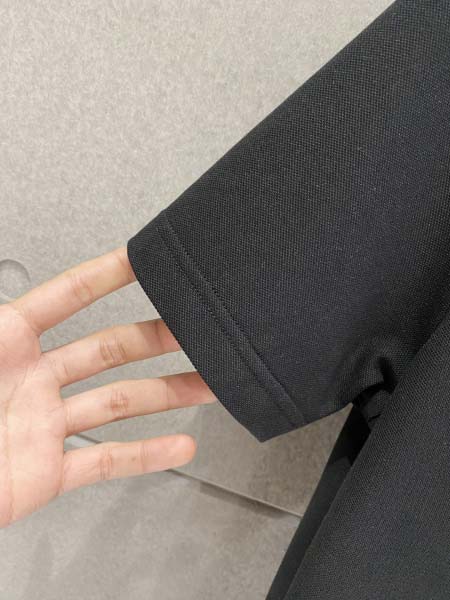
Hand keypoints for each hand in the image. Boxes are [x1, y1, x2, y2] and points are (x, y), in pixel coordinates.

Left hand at [0, 246, 215, 527]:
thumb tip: (2, 271)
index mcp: (6, 342)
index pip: (68, 296)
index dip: (108, 275)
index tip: (143, 260)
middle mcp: (33, 380)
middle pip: (109, 349)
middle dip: (155, 336)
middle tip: (192, 327)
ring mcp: (45, 425)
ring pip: (119, 402)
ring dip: (167, 393)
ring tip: (206, 382)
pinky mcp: (48, 471)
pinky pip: (106, 461)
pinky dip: (147, 455)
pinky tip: (179, 444)